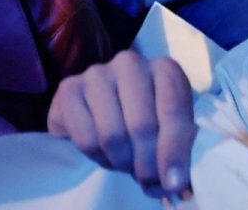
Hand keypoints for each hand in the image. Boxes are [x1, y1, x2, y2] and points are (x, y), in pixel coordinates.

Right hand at [48, 51, 196, 199]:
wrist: (105, 113)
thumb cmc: (148, 123)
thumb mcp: (172, 133)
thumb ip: (179, 152)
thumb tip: (174, 183)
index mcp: (165, 70)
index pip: (174, 108)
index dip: (175, 151)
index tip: (174, 184)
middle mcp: (130, 63)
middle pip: (142, 125)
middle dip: (147, 164)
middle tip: (148, 182)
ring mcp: (96, 73)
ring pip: (112, 134)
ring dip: (121, 161)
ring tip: (126, 164)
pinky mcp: (68, 87)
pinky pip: (85, 137)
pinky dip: (96, 156)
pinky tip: (103, 152)